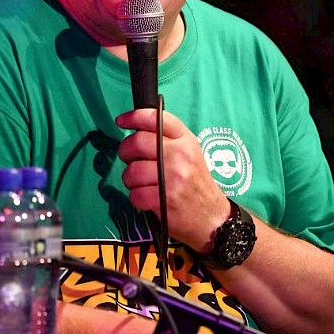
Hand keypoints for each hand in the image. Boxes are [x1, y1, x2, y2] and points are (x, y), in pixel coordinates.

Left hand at [116, 107, 229, 251]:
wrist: (212, 217)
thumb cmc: (195, 182)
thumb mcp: (190, 153)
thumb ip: (168, 139)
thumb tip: (137, 130)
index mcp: (186, 141)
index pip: (157, 119)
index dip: (134, 117)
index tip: (121, 121)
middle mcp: (180, 155)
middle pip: (138, 143)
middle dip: (125, 151)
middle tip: (128, 158)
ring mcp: (173, 178)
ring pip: (132, 171)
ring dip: (130, 178)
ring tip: (141, 182)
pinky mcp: (164, 200)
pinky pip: (135, 194)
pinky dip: (136, 197)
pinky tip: (147, 198)